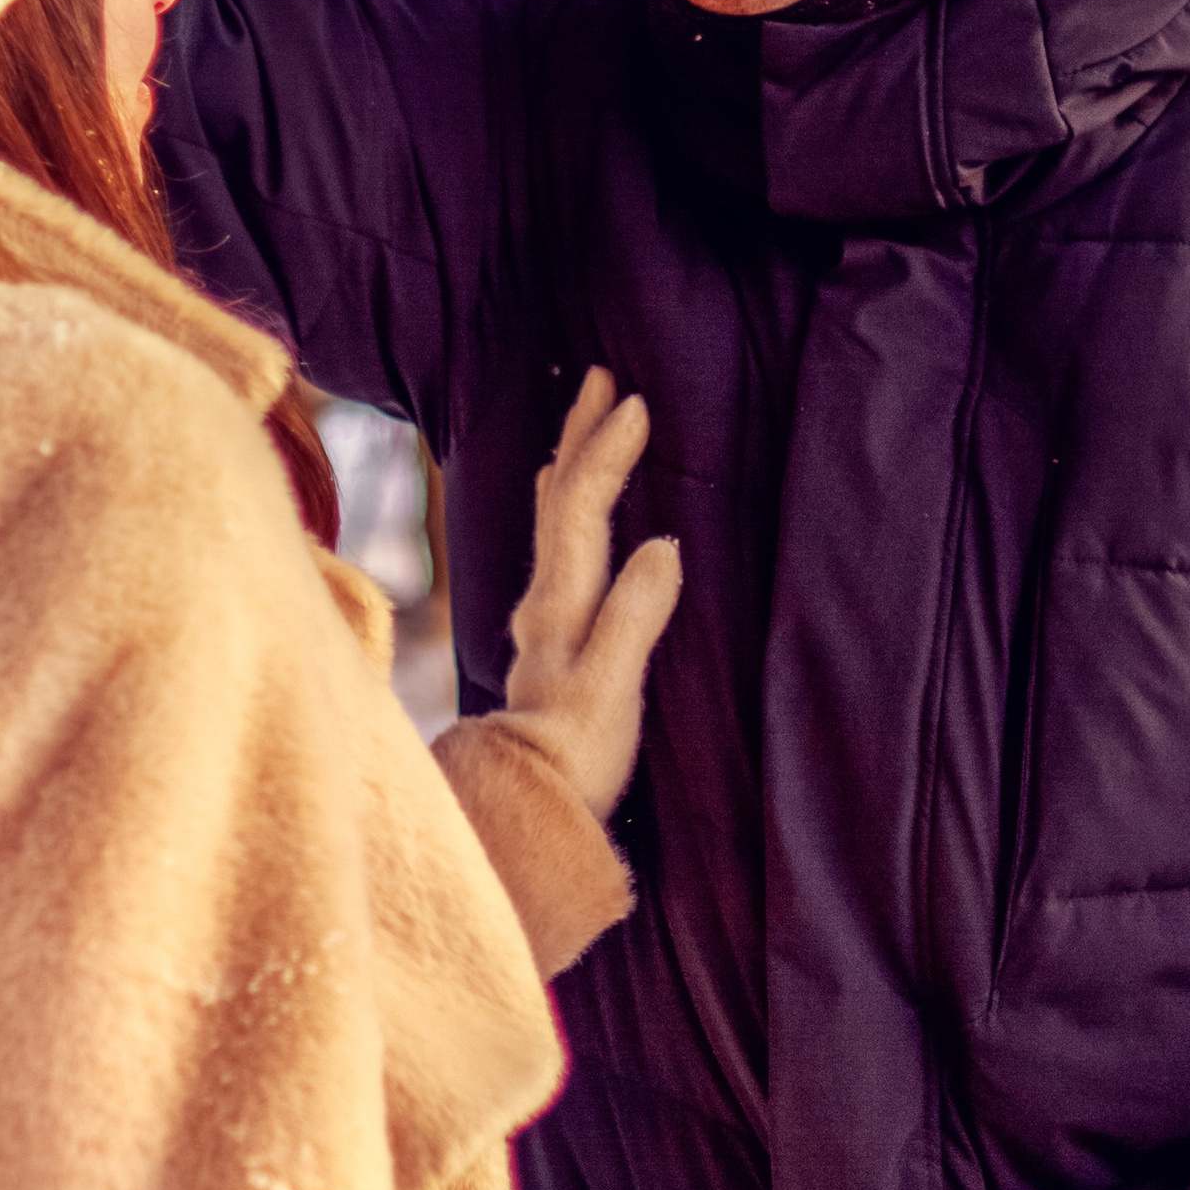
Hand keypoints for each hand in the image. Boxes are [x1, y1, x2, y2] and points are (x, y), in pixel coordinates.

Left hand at [500, 369, 684, 823]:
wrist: (524, 811)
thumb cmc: (574, 758)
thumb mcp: (611, 691)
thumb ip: (635, 619)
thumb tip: (664, 545)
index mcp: (560, 606)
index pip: (581, 510)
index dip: (607, 454)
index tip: (636, 403)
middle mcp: (544, 602)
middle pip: (558, 500)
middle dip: (582, 436)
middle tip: (603, 377)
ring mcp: (544, 620)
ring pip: (554, 521)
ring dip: (571, 464)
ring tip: (585, 422)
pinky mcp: (551, 641)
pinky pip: (558, 551)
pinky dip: (566, 510)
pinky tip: (565, 509)